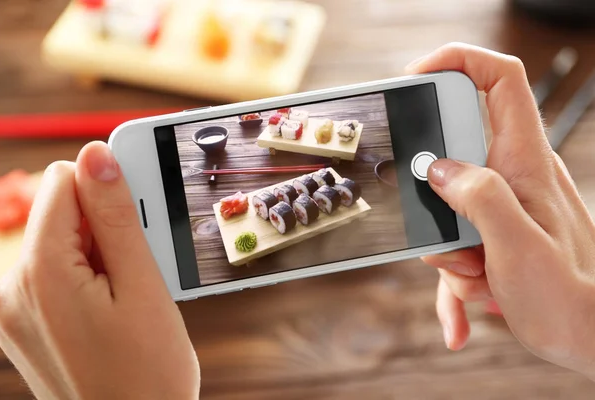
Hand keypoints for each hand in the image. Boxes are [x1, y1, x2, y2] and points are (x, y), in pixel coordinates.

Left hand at [0, 142, 199, 398]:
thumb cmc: (147, 374)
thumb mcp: (143, 287)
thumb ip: (116, 217)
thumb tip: (96, 155)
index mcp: (39, 274)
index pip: (65, 181)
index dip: (111, 188)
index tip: (144, 214)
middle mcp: (12, 288)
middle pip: (65, 212)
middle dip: (110, 225)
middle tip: (144, 266)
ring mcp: (14, 308)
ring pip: (65, 240)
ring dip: (106, 252)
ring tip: (133, 293)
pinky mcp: (26, 320)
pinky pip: (59, 270)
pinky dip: (93, 273)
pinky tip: (118, 302)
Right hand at [407, 43, 594, 377]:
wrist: (591, 339)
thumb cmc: (570, 297)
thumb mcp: (519, 247)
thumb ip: (479, 198)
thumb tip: (438, 168)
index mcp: (525, 162)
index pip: (499, 81)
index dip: (458, 61)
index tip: (415, 75)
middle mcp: (512, 177)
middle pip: (455, 153)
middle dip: (435, 199)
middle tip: (450, 238)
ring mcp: (501, 208)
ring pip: (447, 209)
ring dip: (448, 253)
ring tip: (480, 281)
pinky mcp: (492, 236)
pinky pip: (455, 251)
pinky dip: (453, 287)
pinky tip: (459, 325)